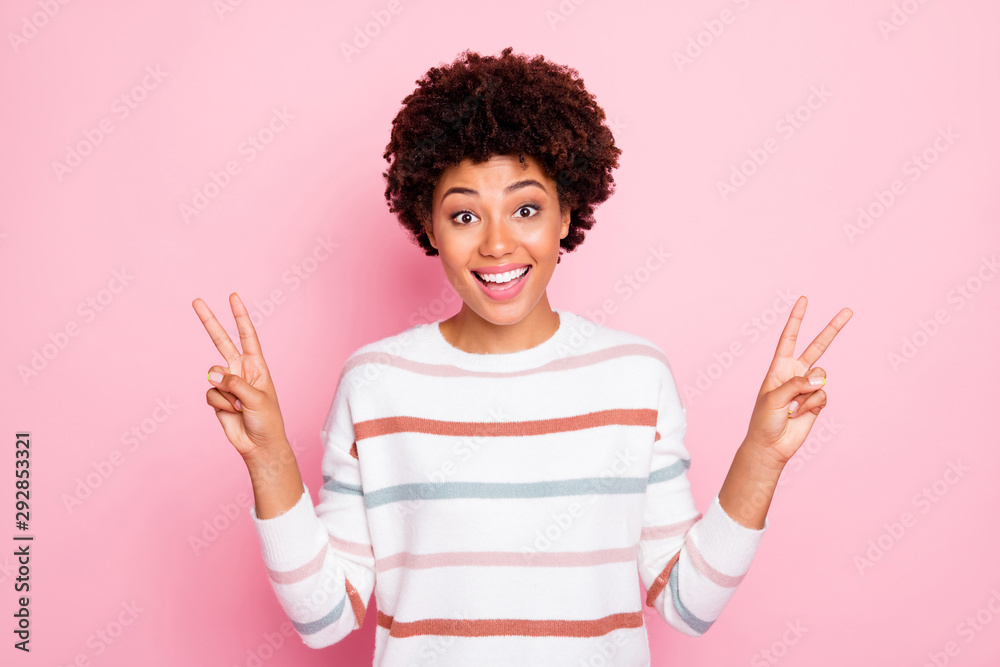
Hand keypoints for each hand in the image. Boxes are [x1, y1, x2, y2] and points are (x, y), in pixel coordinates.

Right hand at [192, 292, 288, 459]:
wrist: (258, 445)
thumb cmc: (266, 420)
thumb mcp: (256, 398)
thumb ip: (234, 383)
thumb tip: (213, 374)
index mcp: (256, 365)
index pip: (247, 335)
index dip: (240, 316)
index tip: (233, 297)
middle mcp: (240, 370)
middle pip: (221, 341)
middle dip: (210, 321)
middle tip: (197, 301)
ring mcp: (226, 383)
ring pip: (213, 375)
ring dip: (225, 393)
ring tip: (239, 406)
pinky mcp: (216, 398)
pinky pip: (210, 393)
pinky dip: (220, 404)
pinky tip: (232, 412)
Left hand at [743, 295, 852, 468]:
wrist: (771, 445)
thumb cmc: (764, 420)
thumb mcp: (774, 398)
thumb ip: (797, 384)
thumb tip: (820, 377)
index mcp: (779, 367)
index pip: (789, 338)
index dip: (797, 319)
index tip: (804, 300)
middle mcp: (795, 373)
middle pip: (817, 347)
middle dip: (832, 329)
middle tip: (848, 311)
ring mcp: (807, 387)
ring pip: (822, 378)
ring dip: (809, 392)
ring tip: (794, 406)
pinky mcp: (817, 401)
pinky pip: (824, 395)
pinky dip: (814, 404)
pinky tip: (802, 414)